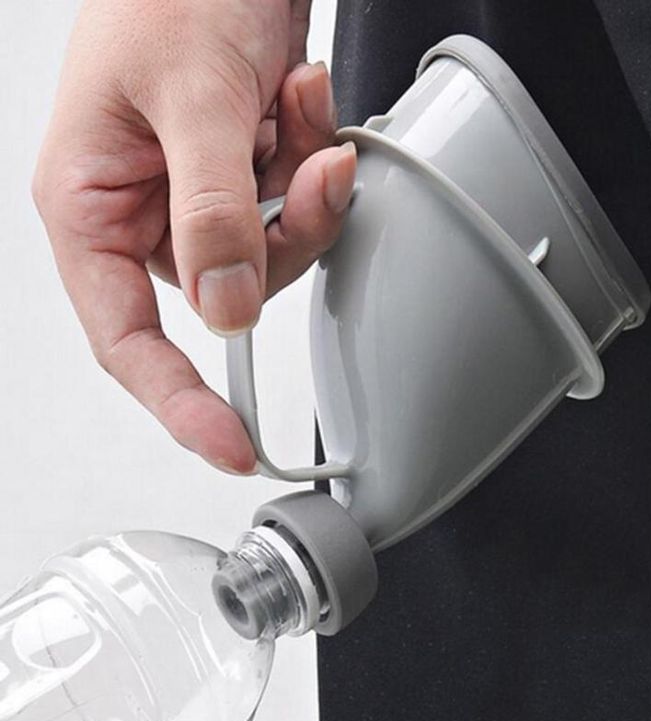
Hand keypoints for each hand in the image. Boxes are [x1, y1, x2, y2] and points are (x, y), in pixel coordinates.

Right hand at [33, 0, 355, 473]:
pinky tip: (299, 95)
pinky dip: (312, 157)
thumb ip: (211, 211)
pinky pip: (293, 206)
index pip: (127, 337)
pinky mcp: (242, 176)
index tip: (230, 448)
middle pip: (228, 291)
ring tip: (296, 99)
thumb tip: (226, 311)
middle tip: (307, 163)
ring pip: (272, 251)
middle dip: (285, 237)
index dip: (177, 401)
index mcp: (91, 205)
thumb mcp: (192, 97)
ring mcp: (198, 198)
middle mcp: (143, 214)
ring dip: (305, 186)